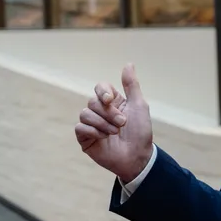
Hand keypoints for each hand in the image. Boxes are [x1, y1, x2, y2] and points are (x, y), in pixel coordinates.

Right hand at [75, 63, 153, 182]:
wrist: (137, 156)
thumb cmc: (140, 132)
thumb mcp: (139, 106)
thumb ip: (131, 85)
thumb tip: (128, 63)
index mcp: (113, 102)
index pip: (100, 87)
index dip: (102, 91)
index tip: (110, 99)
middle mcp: (101, 111)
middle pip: (92, 101)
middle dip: (108, 113)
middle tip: (122, 123)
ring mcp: (92, 125)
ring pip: (85, 114)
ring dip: (103, 123)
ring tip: (115, 132)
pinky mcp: (85, 138)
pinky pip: (80, 128)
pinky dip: (93, 131)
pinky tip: (104, 138)